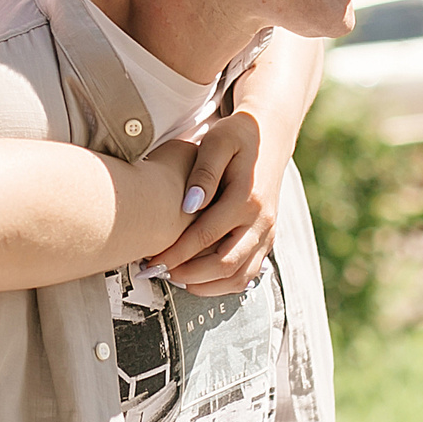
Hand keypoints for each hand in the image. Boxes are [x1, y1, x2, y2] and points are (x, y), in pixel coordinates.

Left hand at [149, 109, 282, 295]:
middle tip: (159, 273)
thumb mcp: (218, 142)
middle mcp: (261, 221)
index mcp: (247, 199)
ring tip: (176, 278)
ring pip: (239, 277)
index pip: (207, 236)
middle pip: (225, 264)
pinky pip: (247, 274)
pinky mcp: (267, 240)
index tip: (152, 261)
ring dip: (206, 285)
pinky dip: (223, 283)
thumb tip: (189, 205)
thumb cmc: (237, 136)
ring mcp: (267, 233)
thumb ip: (203, 172)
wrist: (270, 136)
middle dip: (188, 274)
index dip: (177, 252)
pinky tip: (198, 278)